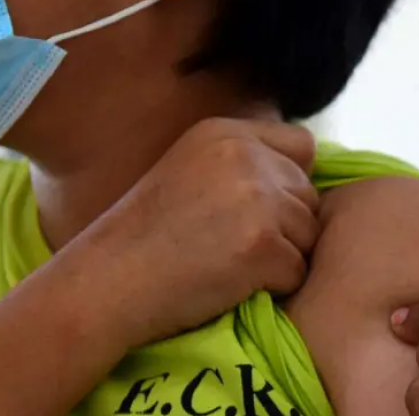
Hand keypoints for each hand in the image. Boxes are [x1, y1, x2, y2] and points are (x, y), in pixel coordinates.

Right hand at [84, 117, 319, 346]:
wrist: (110, 279)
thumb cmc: (145, 233)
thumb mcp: (190, 168)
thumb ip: (242, 161)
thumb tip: (305, 174)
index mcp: (226, 132)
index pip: (302, 146)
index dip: (290, 181)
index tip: (258, 208)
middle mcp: (245, 155)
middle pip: (309, 194)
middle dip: (288, 224)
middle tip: (237, 244)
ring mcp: (256, 199)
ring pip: (309, 234)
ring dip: (283, 257)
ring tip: (231, 264)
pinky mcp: (262, 245)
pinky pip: (297, 271)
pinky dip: (274, 287)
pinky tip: (232, 285)